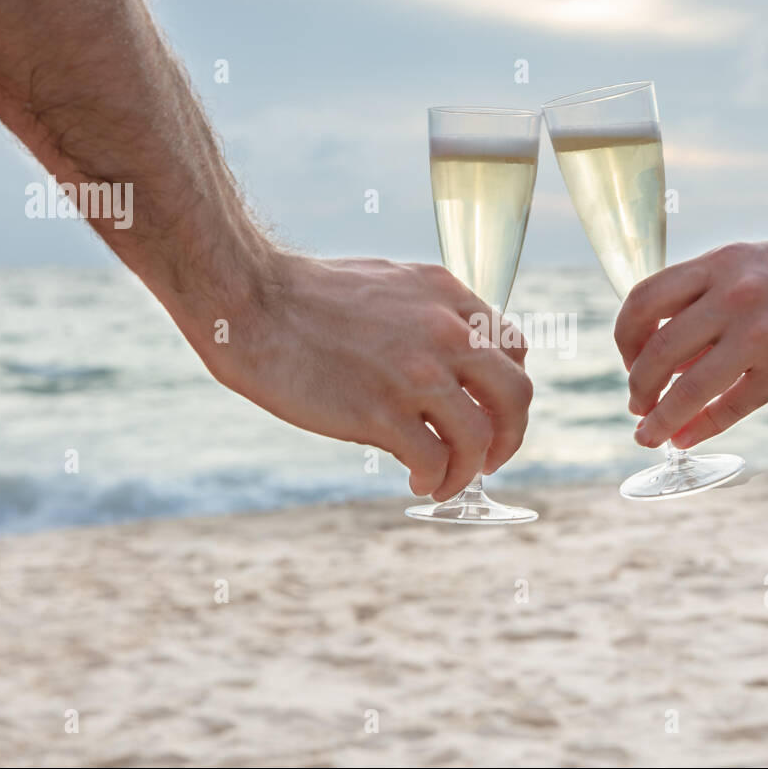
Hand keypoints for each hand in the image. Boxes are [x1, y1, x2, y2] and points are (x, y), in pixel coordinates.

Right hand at [193, 252, 531, 500]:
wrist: (251, 302)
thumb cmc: (307, 296)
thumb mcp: (389, 286)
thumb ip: (428, 318)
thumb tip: (447, 368)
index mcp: (447, 295)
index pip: (513, 348)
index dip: (505, 389)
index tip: (488, 411)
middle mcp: (444, 332)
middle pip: (516, 395)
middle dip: (510, 436)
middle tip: (489, 459)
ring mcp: (416, 373)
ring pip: (480, 437)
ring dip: (469, 470)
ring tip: (445, 481)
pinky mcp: (381, 412)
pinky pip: (435, 460)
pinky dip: (435, 479)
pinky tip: (418, 480)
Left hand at [614, 226, 767, 448]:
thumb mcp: (753, 268)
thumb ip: (710, 305)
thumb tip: (668, 365)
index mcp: (718, 264)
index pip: (642, 301)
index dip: (625, 339)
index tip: (632, 361)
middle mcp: (733, 294)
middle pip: (656, 350)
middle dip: (637, 386)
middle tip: (638, 406)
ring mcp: (761, 331)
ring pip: (687, 386)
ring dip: (659, 418)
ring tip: (648, 435)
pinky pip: (731, 407)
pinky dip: (700, 428)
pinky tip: (685, 439)